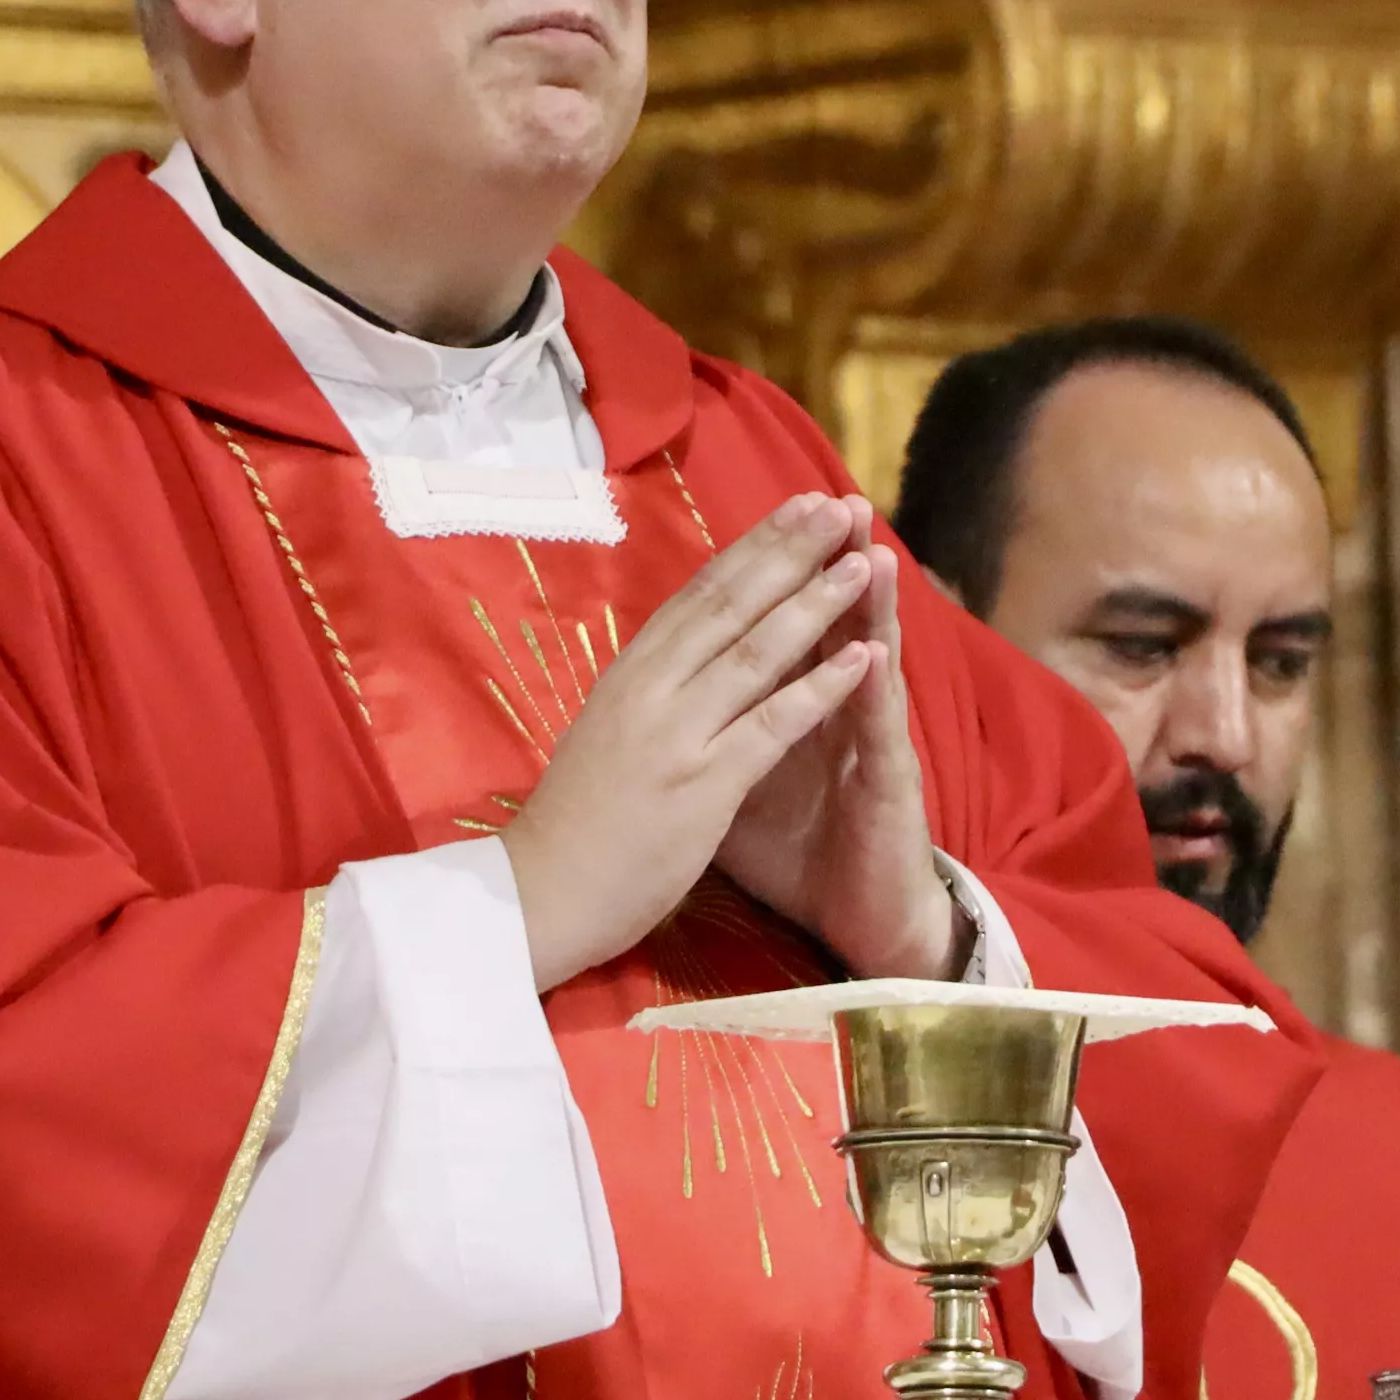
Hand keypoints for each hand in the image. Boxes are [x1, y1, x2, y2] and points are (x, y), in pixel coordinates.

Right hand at [500, 494, 878, 989]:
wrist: (538, 895)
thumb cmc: (575, 823)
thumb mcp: (607, 732)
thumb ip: (650, 689)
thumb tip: (686, 646)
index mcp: (628, 674)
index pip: (700, 593)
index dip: (754, 546)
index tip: (797, 507)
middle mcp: (650, 689)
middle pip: (731, 604)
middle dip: (791, 551)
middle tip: (840, 505)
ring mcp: (676, 734)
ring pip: (757, 653)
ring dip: (815, 604)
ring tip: (862, 563)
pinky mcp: (702, 785)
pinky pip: (772, 725)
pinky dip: (820, 686)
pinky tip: (862, 657)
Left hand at [714, 499, 963, 980]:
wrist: (856, 923)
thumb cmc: (797, 855)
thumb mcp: (734, 788)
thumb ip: (713, 735)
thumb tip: (660, 703)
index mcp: (794, 706)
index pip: (782, 625)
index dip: (776, 574)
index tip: (766, 517)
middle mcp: (839, 713)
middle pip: (833, 624)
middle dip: (827, 563)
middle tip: (830, 499)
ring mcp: (870, 746)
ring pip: (871, 662)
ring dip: (871, 605)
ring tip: (870, 548)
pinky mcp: (889, 790)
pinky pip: (879, 735)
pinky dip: (874, 691)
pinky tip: (874, 652)